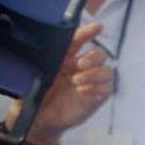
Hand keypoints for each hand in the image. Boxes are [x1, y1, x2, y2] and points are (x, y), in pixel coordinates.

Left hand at [27, 23, 113, 144]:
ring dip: (94, 74)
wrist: (40, 118)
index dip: (89, 33)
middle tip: (80, 65)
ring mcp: (91, 83)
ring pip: (107, 71)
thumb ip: (45, 61)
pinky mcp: (96, 98)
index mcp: (66, 58)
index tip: (98, 27)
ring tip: (77, 82)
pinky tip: (82, 92)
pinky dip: (96, 88)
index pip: (80, 41)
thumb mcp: (37, 73)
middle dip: (93, 57)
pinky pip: (107, 88)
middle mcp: (81, 68)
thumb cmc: (37, 94)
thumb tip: (52, 48)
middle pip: (100, 54)